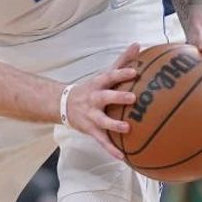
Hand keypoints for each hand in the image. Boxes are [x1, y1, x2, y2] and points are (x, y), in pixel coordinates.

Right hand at [65, 43, 140, 159]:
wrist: (63, 105)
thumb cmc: (92, 88)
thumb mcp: (103, 75)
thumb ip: (121, 61)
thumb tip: (138, 44)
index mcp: (98, 85)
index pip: (110, 76)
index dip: (121, 73)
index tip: (135, 71)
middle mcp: (93, 99)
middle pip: (105, 97)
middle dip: (117, 97)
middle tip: (132, 97)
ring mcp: (91, 115)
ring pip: (102, 121)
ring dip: (113, 125)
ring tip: (127, 128)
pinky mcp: (90, 130)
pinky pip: (101, 141)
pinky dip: (111, 149)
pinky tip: (123, 157)